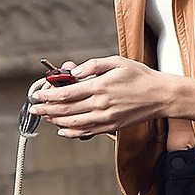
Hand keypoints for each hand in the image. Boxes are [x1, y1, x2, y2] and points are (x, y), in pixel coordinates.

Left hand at [30, 56, 170, 138]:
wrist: (160, 96)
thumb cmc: (140, 77)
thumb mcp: (116, 62)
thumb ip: (92, 66)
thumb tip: (73, 72)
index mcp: (100, 86)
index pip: (66, 93)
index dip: (48, 95)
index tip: (37, 95)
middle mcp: (101, 104)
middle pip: (66, 109)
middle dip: (46, 109)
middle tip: (34, 109)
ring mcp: (105, 118)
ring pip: (73, 123)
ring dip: (56, 120)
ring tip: (45, 117)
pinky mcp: (110, 127)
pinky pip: (86, 132)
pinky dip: (71, 132)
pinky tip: (62, 129)